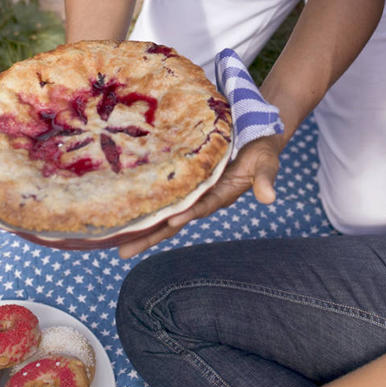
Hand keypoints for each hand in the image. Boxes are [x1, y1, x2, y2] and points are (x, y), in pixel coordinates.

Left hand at [118, 134, 282, 258]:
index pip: (201, 207)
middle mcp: (202, 197)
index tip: (170, 221)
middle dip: (150, 235)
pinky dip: (146, 203)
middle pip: (174, 219)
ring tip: (115, 241)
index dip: (187, 213)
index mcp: (221, 194)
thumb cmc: (261, 149)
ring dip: (142, 225)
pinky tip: (125, 210)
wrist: (254, 135)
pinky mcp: (184, 178)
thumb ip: (266, 178)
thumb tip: (270, 198)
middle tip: (122, 251)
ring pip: (163, 210)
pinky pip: (162, 193)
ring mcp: (192, 190)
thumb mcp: (267, 162)